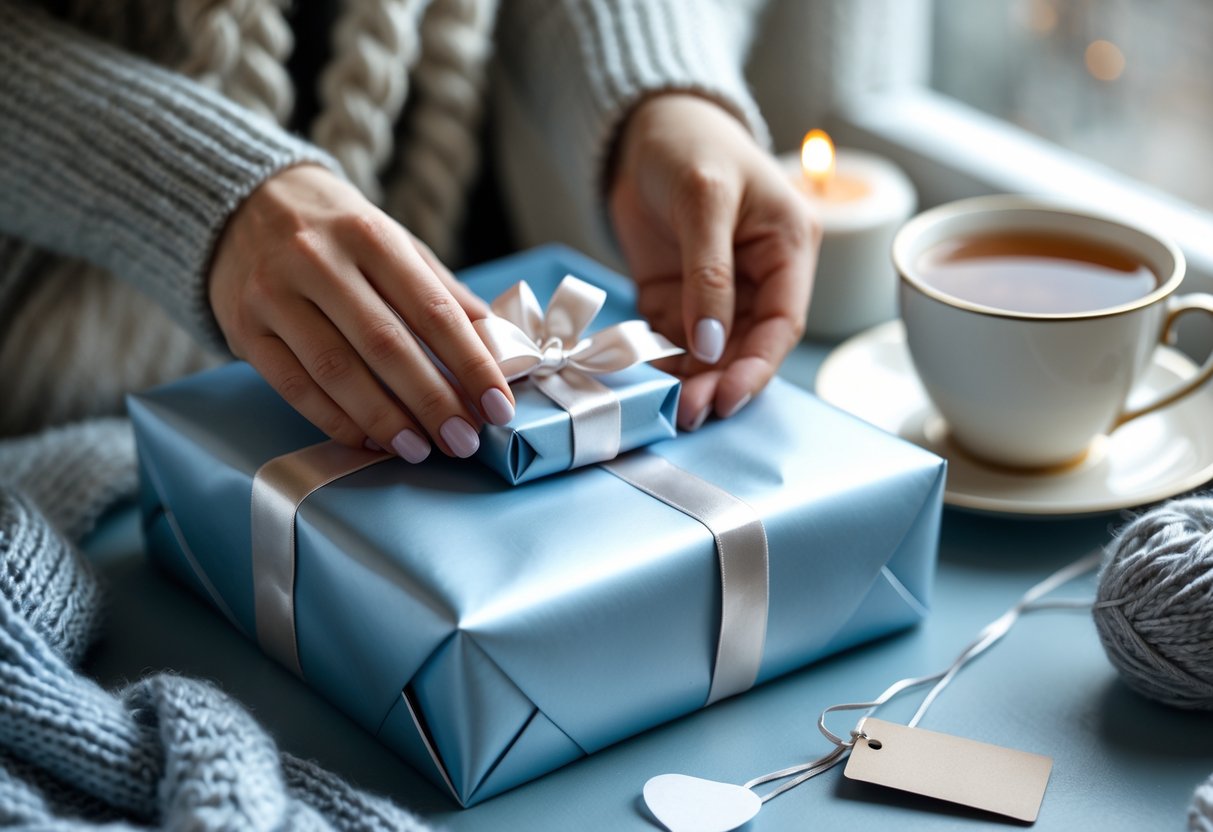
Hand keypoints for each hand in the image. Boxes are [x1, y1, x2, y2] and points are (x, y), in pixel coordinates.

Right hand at [208, 164, 514, 461]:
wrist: (241, 203)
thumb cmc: (337, 232)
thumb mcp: (393, 241)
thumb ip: (443, 292)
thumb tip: (499, 348)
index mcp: (370, 235)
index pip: (432, 310)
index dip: (471, 364)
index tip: (499, 407)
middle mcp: (318, 260)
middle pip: (385, 345)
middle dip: (432, 401)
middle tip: (464, 440)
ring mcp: (274, 295)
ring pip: (336, 371)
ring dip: (385, 419)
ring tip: (420, 449)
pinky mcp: (245, 329)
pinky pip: (295, 387)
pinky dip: (336, 421)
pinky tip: (369, 440)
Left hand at [609, 94, 819, 428]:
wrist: (642, 126)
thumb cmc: (689, 144)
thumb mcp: (704, 198)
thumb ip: (709, 273)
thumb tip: (711, 345)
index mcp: (787, 247)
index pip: (782, 321)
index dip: (758, 365)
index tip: (728, 396)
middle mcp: (758, 276)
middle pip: (747, 345)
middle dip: (722, 382)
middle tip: (691, 412)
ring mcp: (716, 291)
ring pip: (713, 351)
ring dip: (695, 381)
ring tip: (672, 409)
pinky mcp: (676, 297)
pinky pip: (674, 340)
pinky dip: (665, 363)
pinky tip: (651, 382)